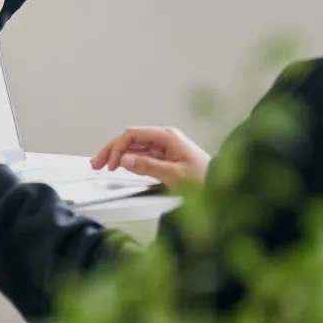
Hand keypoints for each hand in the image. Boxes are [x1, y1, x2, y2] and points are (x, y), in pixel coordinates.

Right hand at [90, 126, 210, 186]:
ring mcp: (165, 147)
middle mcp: (164, 138)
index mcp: (167, 136)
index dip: (117, 148)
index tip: (109, 163)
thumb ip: (147, 166)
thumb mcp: (175, 175)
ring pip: (134, 146)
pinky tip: (120, 167)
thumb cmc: (206, 179)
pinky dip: (128, 161)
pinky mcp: (166, 157)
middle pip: (130, 139)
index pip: (132, 135)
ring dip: (118, 155)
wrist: (225, 187)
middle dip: (111, 150)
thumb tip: (125, 161)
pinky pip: (141, 155)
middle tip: (96, 163)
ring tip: (103, 165)